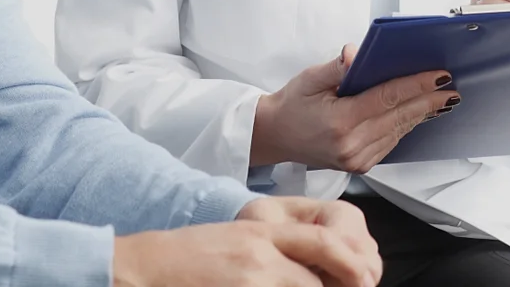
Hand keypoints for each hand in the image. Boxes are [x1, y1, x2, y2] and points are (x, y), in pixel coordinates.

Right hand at [114, 202, 379, 286]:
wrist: (144, 266)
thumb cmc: (189, 256)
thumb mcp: (238, 238)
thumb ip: (276, 249)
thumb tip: (315, 273)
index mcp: (263, 230)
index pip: (323, 242)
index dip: (351, 264)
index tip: (365, 278)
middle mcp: (260, 252)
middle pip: (317, 280)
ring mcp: (251, 278)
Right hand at [251, 46, 459, 171]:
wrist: (275, 136)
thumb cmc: (292, 104)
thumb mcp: (309, 78)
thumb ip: (336, 67)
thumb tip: (358, 53)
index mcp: (340, 121)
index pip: (387, 98)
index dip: (416, 85)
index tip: (439, 75)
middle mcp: (351, 144)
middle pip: (399, 116)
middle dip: (428, 100)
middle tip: (451, 87)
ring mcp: (357, 159)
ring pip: (399, 131)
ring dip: (421, 114)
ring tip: (441, 99)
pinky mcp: (360, 165)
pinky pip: (391, 142)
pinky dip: (405, 126)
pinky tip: (417, 114)